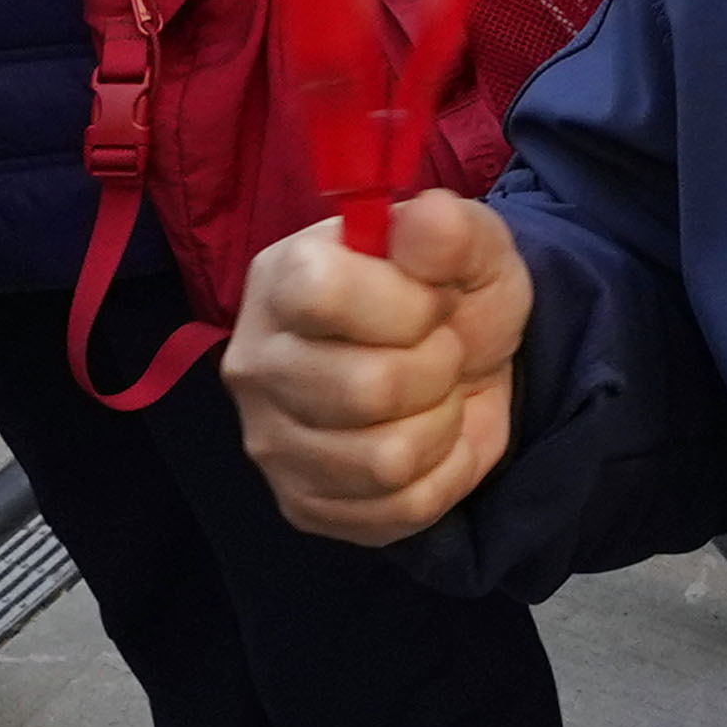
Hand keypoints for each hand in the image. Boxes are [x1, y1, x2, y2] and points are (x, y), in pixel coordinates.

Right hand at [227, 188, 529, 538]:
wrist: (467, 370)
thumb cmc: (451, 298)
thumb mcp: (472, 247)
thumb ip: (453, 230)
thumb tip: (428, 218)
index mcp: (281, 277)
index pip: (322, 293)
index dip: (403, 304)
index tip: (433, 301)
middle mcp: (255, 362)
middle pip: (365, 389)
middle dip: (439, 369)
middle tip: (442, 352)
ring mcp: (270, 442)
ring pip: (387, 460)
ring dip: (442, 425)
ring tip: (434, 396)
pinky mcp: (301, 505)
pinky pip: (400, 508)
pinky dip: (443, 474)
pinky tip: (431, 442)